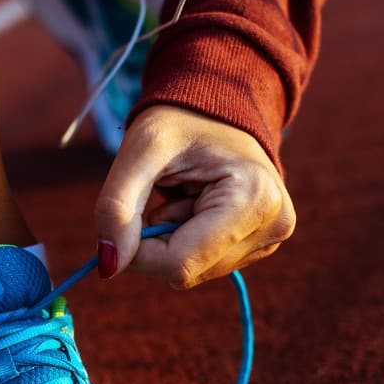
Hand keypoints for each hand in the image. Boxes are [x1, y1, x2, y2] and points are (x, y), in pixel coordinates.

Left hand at [94, 105, 295, 287]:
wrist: (216, 109)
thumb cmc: (181, 121)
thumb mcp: (140, 150)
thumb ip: (117, 206)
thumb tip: (108, 266)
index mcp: (255, 198)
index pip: (179, 264)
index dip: (139, 249)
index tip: (135, 213)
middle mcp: (274, 225)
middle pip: (186, 273)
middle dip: (159, 241)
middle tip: (169, 193)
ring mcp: (271, 239)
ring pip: (193, 273)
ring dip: (173, 239)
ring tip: (186, 195)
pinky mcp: (261, 245)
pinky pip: (203, 265)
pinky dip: (186, 240)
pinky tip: (197, 205)